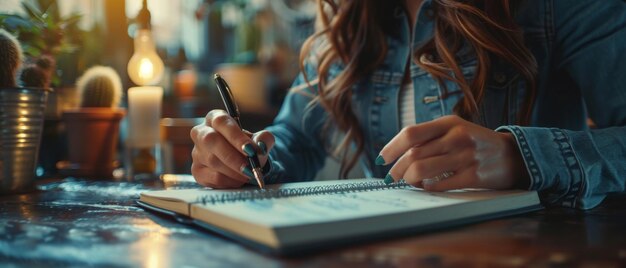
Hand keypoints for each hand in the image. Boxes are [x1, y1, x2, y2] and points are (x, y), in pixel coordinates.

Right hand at [190, 110, 274, 187]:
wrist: (242, 162)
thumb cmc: (247, 146)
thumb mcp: (258, 139)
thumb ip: (264, 139)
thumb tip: (261, 147)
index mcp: (215, 118)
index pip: (221, 122)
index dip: (235, 136)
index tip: (251, 150)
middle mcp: (201, 133)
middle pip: (211, 140)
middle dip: (233, 156)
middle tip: (250, 167)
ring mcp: (197, 152)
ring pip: (213, 161)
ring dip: (235, 171)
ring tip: (249, 174)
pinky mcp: (197, 171)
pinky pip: (213, 178)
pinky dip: (230, 181)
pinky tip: (239, 180)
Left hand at [378, 115, 528, 190]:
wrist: (512, 155)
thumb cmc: (475, 142)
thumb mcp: (454, 129)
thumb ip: (429, 136)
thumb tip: (397, 152)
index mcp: (449, 123)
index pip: (411, 133)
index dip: (392, 147)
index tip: (383, 158)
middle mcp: (457, 137)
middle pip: (413, 154)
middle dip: (397, 169)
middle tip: (391, 177)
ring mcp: (466, 156)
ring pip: (422, 170)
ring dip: (409, 179)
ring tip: (408, 181)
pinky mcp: (474, 175)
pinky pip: (440, 184)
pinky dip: (427, 187)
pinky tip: (427, 186)